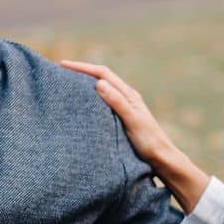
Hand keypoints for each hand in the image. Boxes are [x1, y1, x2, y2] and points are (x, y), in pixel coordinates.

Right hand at [61, 59, 210, 212]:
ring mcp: (125, 108)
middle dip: (82, 72)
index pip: (102, 74)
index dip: (82, 67)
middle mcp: (127, 97)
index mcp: (129, 94)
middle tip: (61, 72)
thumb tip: (98, 83)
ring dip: (86, 84)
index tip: (63, 65)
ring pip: (103, 90)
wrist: (162, 159)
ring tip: (67, 84)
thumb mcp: (132, 120)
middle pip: (102, 78)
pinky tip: (83, 105)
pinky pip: (104, 103)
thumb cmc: (149, 141)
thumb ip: (117, 102)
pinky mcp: (123, 119)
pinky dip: (91, 99)